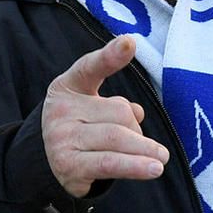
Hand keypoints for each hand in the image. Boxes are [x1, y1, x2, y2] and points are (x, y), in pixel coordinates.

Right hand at [42, 36, 169, 197]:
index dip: (110, 56)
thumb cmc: (82, 129)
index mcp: (68, 86)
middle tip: (151, 148)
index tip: (128, 43)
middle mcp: (61, 110)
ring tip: (161, 159)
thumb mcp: (94, 106)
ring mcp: (61, 139)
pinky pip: (110, 163)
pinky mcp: (69, 167)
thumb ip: (117, 103)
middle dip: (139, 129)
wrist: (50, 164)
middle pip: (119, 112)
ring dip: (144, 149)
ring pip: (118, 137)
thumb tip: (138, 113)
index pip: (90, 67)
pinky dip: (134, 166)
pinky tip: (152, 169)